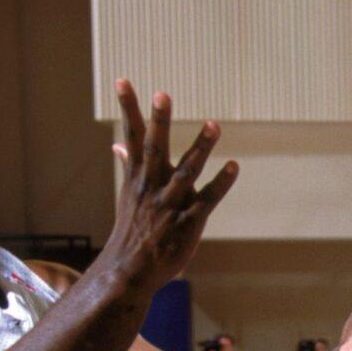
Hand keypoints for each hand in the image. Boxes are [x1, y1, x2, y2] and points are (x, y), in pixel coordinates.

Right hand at [108, 81, 238, 288]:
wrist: (131, 270)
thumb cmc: (132, 229)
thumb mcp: (127, 194)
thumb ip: (128, 165)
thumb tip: (117, 144)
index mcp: (137, 176)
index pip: (131, 134)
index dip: (128, 107)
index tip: (123, 80)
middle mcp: (152, 186)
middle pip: (155, 147)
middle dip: (159, 121)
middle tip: (162, 94)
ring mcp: (170, 204)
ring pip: (186, 171)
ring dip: (200, 148)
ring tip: (214, 124)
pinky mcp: (189, 221)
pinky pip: (208, 198)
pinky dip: (221, 183)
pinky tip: (234, 166)